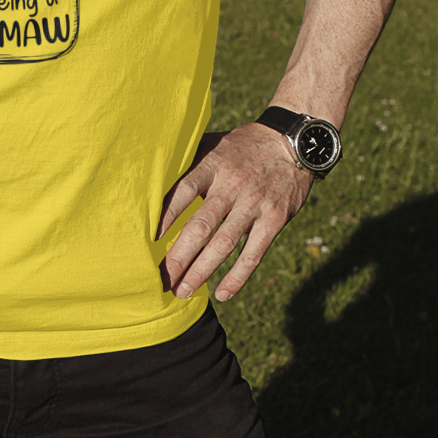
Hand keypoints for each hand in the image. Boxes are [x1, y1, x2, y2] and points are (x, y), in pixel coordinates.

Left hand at [157, 124, 314, 301]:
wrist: (290, 143)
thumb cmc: (241, 146)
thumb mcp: (212, 143)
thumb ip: (187, 161)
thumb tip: (151, 179)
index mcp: (212, 164)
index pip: (183, 191)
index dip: (165, 216)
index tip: (148, 239)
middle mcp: (231, 185)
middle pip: (201, 225)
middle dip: (179, 255)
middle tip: (162, 278)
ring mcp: (254, 203)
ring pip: (224, 244)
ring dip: (202, 271)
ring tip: (183, 291)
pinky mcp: (275, 219)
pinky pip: (254, 253)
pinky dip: (238, 276)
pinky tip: (222, 294)